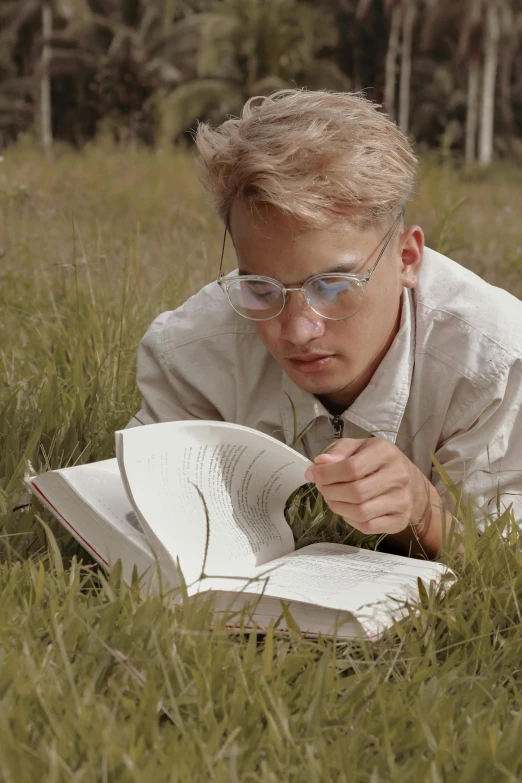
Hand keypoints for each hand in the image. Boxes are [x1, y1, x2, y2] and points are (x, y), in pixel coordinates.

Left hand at [303, 437, 430, 535]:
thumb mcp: (358, 447)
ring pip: (360, 512)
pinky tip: (348, 510)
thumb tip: (319, 464)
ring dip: (338, 507)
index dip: (327, 474)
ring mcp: (402, 500)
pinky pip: (368, 526)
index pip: (351, 468)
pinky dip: (351, 520)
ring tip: (333, 499)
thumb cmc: (377, 462)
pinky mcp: (400, 520)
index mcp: (386, 453)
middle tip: (322, 488)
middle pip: (355, 492)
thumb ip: (337, 451)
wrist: (409, 481)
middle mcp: (398, 476)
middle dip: (330, 492)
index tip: (315, 475)